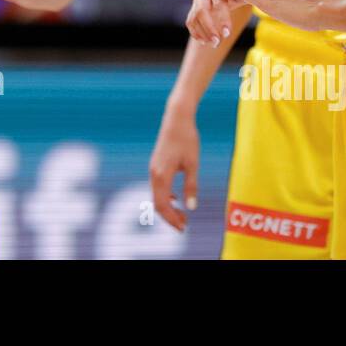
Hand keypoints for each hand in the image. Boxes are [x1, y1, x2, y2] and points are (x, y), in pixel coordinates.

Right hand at [149, 106, 200, 230]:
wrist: (176, 118)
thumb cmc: (187, 139)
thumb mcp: (192, 164)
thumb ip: (191, 186)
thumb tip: (191, 207)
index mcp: (161, 175)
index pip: (162, 205)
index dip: (171, 219)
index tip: (183, 228)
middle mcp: (153, 173)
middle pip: (156, 203)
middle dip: (169, 217)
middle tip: (183, 227)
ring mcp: (153, 168)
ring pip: (155, 196)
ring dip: (167, 208)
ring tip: (182, 216)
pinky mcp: (155, 165)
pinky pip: (156, 187)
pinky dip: (164, 197)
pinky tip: (175, 199)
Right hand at [186, 0, 238, 43]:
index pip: (218, 2)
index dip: (222, 19)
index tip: (227, 34)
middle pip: (201, 10)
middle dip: (209, 28)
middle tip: (217, 42)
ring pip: (194, 16)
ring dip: (203, 33)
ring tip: (214, 44)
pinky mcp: (194, 4)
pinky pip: (190, 20)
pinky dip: (196, 32)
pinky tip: (204, 42)